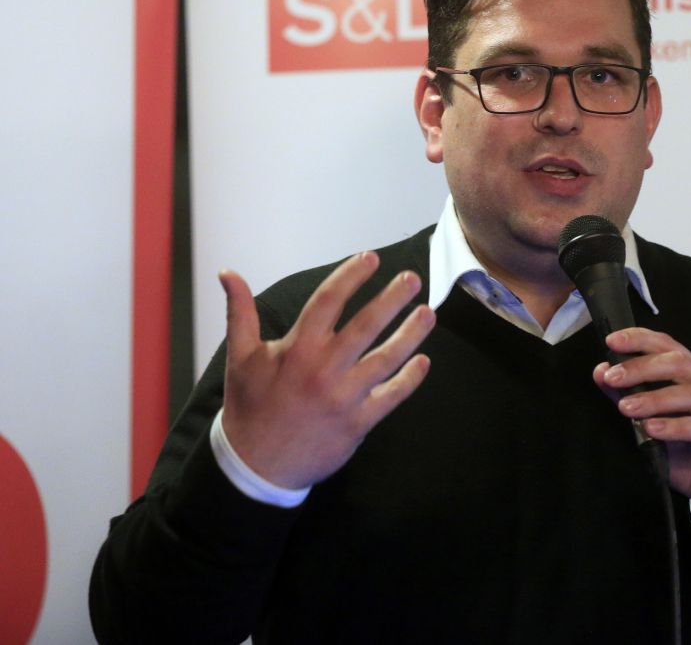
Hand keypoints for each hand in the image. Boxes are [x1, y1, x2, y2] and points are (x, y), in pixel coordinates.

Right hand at [219, 251, 434, 489]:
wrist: (255, 465)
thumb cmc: (250, 405)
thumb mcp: (240, 357)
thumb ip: (240, 311)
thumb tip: (228, 273)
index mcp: (297, 348)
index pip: (328, 301)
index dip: (350, 276)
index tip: (370, 259)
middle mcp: (323, 369)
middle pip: (366, 325)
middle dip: (392, 299)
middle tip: (413, 279)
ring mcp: (343, 397)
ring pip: (386, 359)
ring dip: (410, 334)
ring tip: (428, 313)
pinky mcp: (357, 423)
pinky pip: (391, 397)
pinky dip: (410, 379)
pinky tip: (423, 361)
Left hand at [592, 327, 690, 531]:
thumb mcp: (654, 428)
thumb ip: (631, 398)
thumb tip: (602, 372)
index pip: (671, 347)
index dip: (641, 340)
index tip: (612, 342)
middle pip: (680, 363)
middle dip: (642, 368)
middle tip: (613, 378)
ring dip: (655, 398)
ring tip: (627, 408)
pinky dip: (677, 426)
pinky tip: (653, 429)